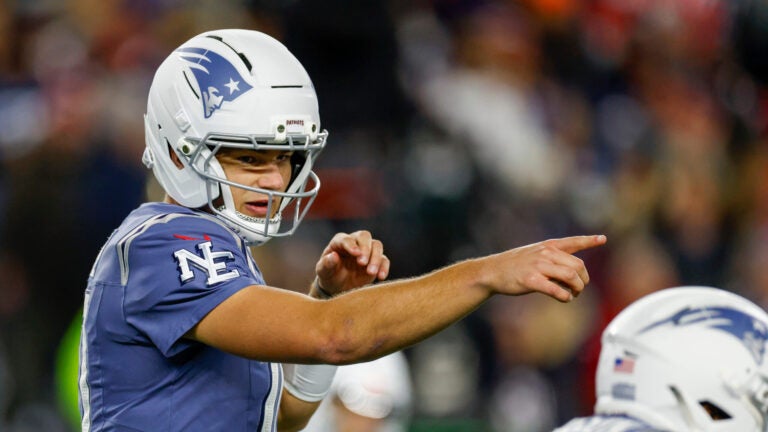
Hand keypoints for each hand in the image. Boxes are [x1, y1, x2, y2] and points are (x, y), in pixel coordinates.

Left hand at [314, 230, 389, 295]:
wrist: (338, 287)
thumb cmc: (329, 275)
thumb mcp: (323, 272)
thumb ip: (326, 264)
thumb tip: (333, 256)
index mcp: (339, 242)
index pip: (346, 238)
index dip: (351, 244)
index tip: (355, 254)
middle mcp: (354, 242)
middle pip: (364, 236)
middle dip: (365, 248)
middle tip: (362, 263)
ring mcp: (367, 251)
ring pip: (376, 245)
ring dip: (375, 257)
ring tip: (370, 272)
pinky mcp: (376, 261)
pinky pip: (384, 259)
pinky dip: (384, 267)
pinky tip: (381, 276)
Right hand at [489, 235, 606, 302]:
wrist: (492, 271)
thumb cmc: (514, 265)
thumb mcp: (534, 254)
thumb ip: (553, 260)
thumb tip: (572, 276)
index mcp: (548, 246)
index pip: (573, 241)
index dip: (589, 240)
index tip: (603, 239)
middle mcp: (545, 253)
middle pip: (578, 266)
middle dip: (584, 280)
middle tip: (579, 289)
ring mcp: (538, 266)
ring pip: (571, 277)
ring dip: (577, 289)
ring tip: (572, 295)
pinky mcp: (531, 280)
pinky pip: (556, 290)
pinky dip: (565, 297)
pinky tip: (564, 299)